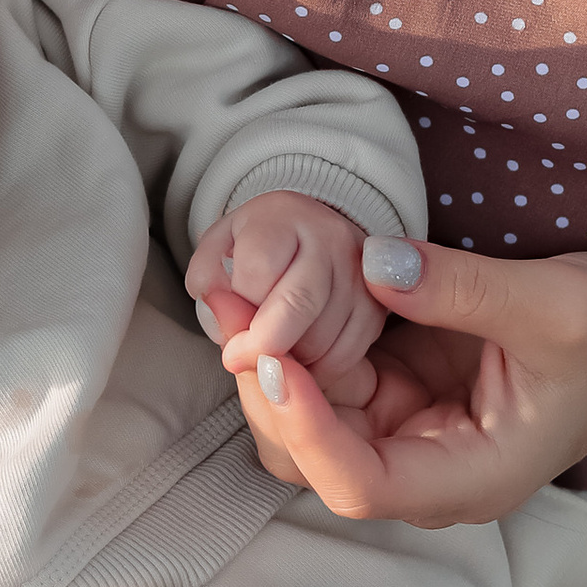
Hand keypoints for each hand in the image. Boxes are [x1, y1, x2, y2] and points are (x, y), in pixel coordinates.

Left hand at [189, 194, 385, 405]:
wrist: (307, 234)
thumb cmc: (255, 247)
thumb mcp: (218, 249)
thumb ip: (208, 281)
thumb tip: (225, 326)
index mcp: (283, 216)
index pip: (258, 272)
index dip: (236, 311)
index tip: (225, 331)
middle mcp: (330, 236)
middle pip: (298, 304)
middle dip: (264, 345)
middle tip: (242, 361)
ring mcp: (361, 271)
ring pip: (322, 337)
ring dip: (291, 360)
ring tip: (272, 350)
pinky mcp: (378, 306)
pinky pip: (347, 355)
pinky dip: (318, 371)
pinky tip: (300, 360)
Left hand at [233, 240, 586, 526]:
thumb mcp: (554, 303)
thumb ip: (461, 287)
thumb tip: (371, 261)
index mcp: (473, 477)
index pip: (362, 484)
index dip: (307, 430)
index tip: (272, 361)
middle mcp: (429, 468)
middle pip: (315, 460)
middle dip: (267, 390)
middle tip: (232, 309)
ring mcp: (410, 430)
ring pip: (307, 419)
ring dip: (270, 361)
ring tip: (238, 292)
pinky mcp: (401, 390)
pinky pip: (327, 376)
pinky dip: (296, 338)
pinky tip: (273, 290)